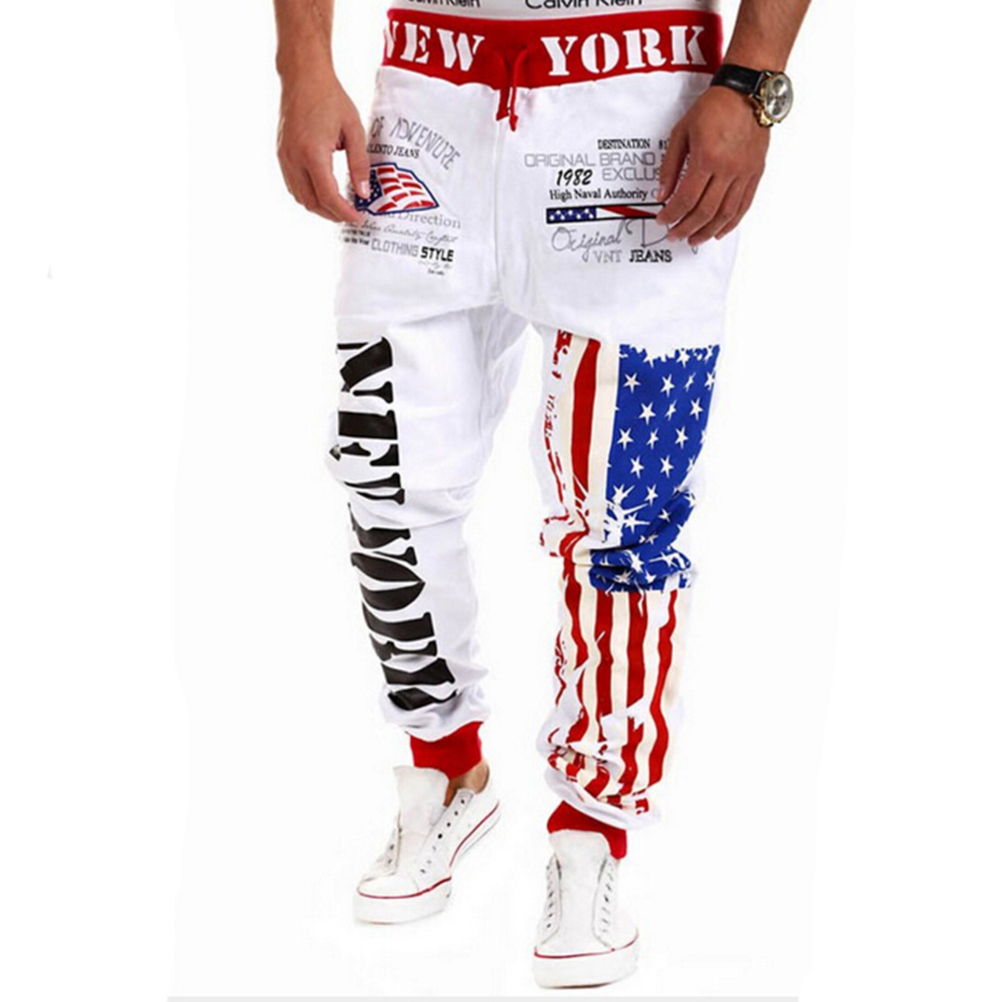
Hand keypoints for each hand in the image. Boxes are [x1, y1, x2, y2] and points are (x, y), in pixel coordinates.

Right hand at [276, 71, 368, 223]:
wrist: (303, 76)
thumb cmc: (329, 98)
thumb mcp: (354, 130)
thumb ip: (359, 164)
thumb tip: (363, 193)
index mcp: (313, 153)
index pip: (328, 197)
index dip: (345, 213)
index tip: (359, 218)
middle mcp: (294, 159)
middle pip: (313, 203)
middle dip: (333, 215)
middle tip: (352, 215)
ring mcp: (284, 158)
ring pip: (301, 198)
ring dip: (320, 208)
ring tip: (340, 207)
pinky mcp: (281, 155)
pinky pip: (293, 186)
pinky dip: (309, 196)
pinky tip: (324, 193)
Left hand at [655, 85, 768, 244]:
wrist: (747, 92)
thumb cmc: (714, 107)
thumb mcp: (681, 132)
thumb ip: (670, 166)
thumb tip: (661, 194)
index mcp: (707, 158)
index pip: (685, 199)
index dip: (671, 215)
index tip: (662, 221)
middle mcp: (728, 169)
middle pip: (704, 212)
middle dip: (686, 229)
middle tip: (675, 236)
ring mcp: (744, 173)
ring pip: (725, 214)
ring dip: (707, 232)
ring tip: (694, 239)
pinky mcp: (756, 173)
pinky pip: (744, 206)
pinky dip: (731, 223)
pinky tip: (719, 231)